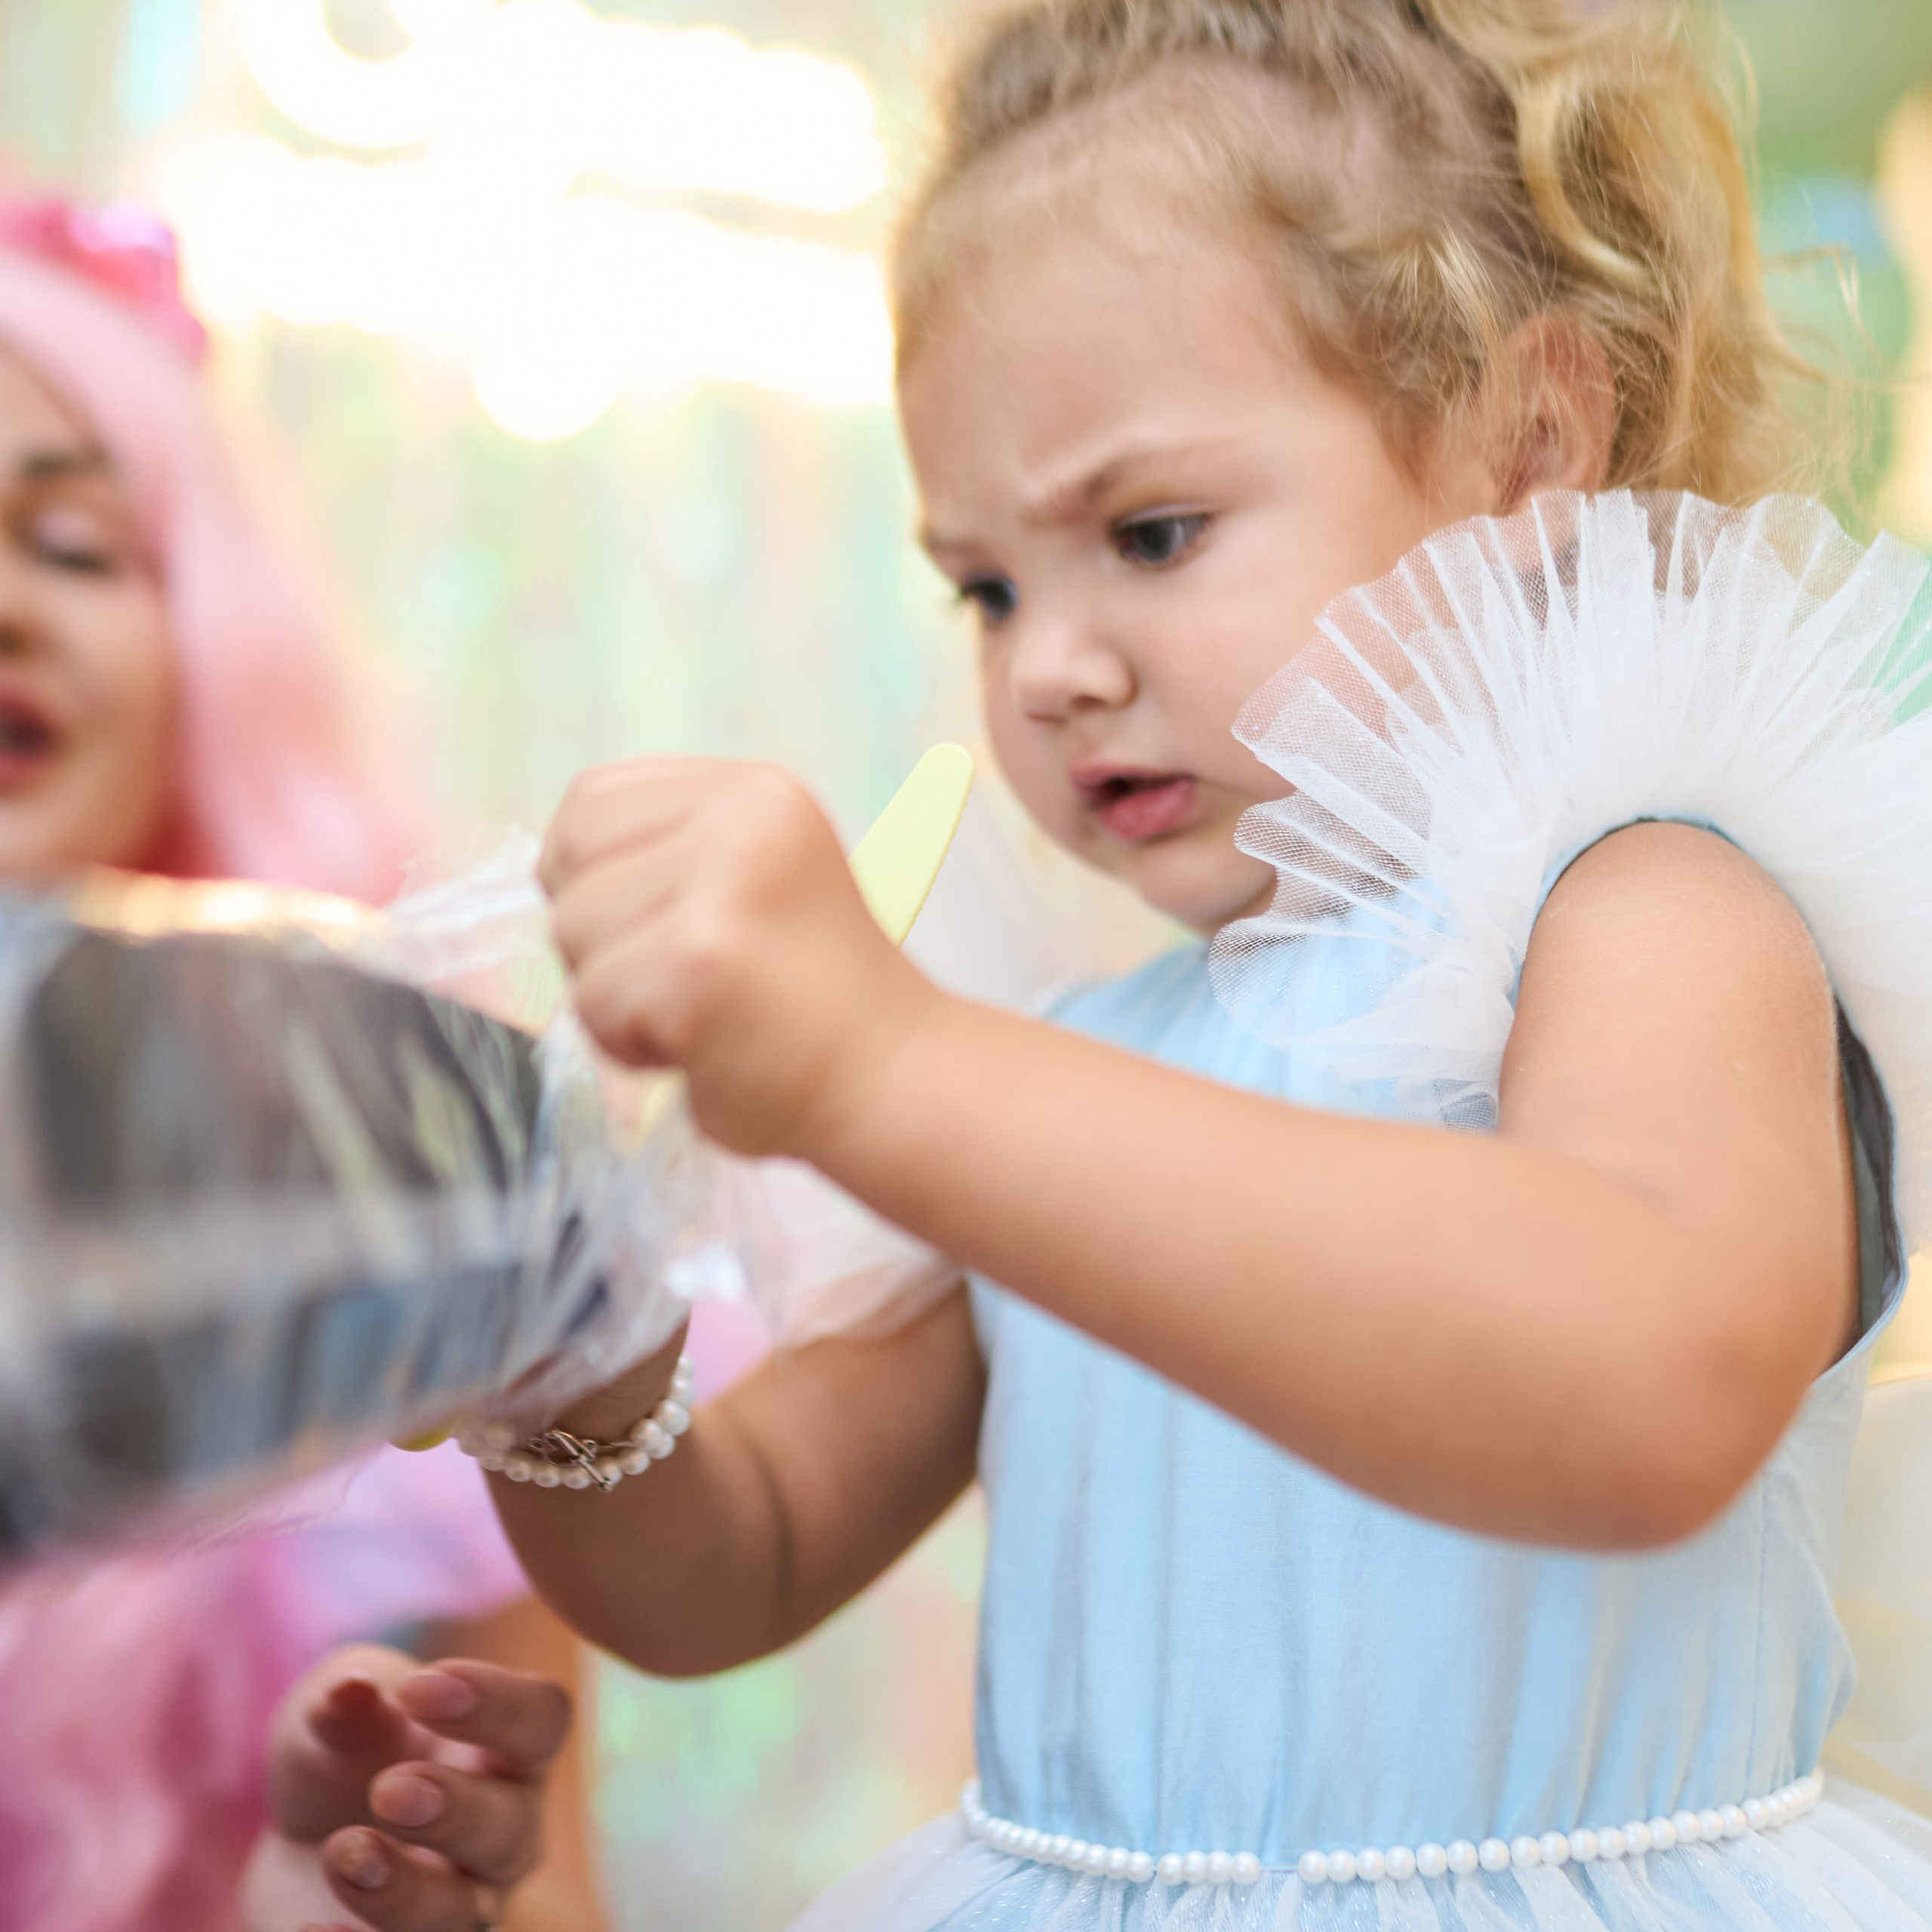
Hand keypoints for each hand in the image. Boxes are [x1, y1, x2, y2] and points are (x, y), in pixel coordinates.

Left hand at [241, 1644, 570, 1931]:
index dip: (496, 1702)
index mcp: (506, 1749)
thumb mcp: (336, 1710)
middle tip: (389, 1789)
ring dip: (403, 1890)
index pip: (542, 1718)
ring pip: (462, 1916)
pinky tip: (308, 1926)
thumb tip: (350, 1689)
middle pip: (513, 1829)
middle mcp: (503, 1832)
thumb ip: (343, 1700)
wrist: (301, 1835)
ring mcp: (461, 1906)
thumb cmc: (348, 1748)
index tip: (416, 1689)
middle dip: (457, 1811)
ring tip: (343, 1851)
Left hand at [541, 758, 936, 1154]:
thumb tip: (556, 868)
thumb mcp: (755, 879)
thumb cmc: (811, 1001)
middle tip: (679, 980)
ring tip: (700, 1017)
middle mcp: (741, 816)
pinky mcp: (697, 959)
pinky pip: (593, 1004)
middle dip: (598, 935)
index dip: (594, 875)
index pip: (592, 800)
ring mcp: (722, 884)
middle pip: (570, 858)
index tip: (655, 930)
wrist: (894, 1079)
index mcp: (754, 791)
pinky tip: (702, 1051)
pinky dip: (630, 1047)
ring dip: (615, 998)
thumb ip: (674, 852)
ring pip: (572, 933)